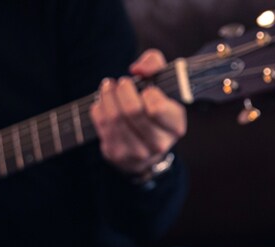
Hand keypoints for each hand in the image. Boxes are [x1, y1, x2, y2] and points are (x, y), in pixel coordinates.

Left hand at [90, 49, 186, 176]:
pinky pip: (101, 125)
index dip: (148, 93)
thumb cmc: (155, 108)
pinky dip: (99, 108)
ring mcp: (136, 153)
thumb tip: (138, 69)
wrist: (145, 147)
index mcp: (175, 127)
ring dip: (107, 96)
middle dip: (123, 90)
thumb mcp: (163, 83)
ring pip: (114, 118)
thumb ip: (155, 64)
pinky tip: (103, 103)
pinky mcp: (116, 155)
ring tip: (109, 88)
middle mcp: (158, 144)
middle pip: (132, 111)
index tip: (146, 89)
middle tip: (122, 83)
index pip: (157, 107)